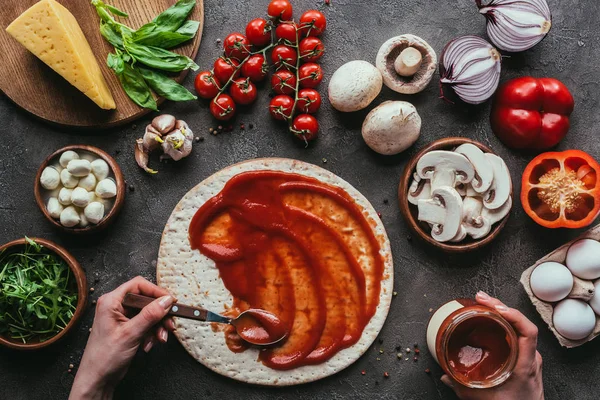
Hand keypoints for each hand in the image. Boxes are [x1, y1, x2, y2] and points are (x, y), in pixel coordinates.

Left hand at [69, 276, 175, 399]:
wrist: (97, 380)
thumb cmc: (104, 357)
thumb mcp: (131, 334)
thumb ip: (150, 315)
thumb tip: (167, 300)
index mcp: (111, 301)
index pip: (139, 285)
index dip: (156, 292)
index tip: (171, 301)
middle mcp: (116, 306)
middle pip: (146, 300)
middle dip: (160, 314)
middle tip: (170, 324)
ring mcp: (122, 317)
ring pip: (148, 313)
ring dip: (157, 326)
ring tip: (160, 338)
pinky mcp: (128, 328)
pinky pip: (146, 324)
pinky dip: (152, 333)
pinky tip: (150, 344)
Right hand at [441, 291, 543, 399]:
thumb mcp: (484, 398)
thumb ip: (462, 387)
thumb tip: (446, 375)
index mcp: (525, 364)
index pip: (528, 331)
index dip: (513, 314)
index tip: (494, 307)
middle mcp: (531, 358)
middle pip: (521, 323)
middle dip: (500, 307)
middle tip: (481, 298)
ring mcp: (530, 358)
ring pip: (520, 328)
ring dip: (503, 314)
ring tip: (485, 305)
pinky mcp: (527, 360)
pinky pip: (518, 336)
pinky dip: (505, 325)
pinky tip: (493, 323)